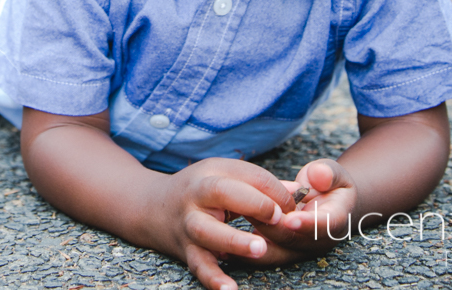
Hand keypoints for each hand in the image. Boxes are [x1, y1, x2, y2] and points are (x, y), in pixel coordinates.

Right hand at [152, 158, 293, 289]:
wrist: (151, 208)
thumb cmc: (199, 190)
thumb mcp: (224, 175)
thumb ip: (261, 184)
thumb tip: (300, 194)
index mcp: (212, 173)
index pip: (248, 175)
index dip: (274, 190)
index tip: (291, 206)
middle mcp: (197, 196)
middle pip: (222, 193)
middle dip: (253, 204)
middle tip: (277, 219)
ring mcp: (189, 224)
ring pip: (208, 231)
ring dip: (235, 240)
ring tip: (260, 249)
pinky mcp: (186, 251)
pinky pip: (199, 265)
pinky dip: (213, 278)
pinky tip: (230, 289)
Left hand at [242, 158, 358, 262]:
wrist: (331, 205)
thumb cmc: (332, 185)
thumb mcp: (335, 174)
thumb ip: (328, 173)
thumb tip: (319, 175)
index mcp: (334, 222)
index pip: (323, 226)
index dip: (307, 224)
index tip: (290, 219)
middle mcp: (316, 241)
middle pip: (291, 241)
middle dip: (269, 227)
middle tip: (248, 209)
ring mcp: (296, 249)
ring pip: (273, 253)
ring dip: (251, 240)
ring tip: (232, 218)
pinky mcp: (279, 250)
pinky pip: (260, 254)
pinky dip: (242, 249)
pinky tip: (221, 243)